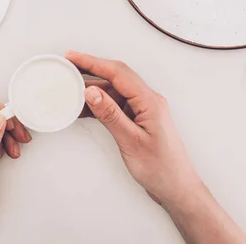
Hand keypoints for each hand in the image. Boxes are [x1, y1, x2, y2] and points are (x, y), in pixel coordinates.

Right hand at [67, 52, 245, 243]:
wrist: (177, 188)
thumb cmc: (162, 168)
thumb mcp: (131, 141)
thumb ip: (111, 115)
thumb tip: (92, 92)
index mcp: (149, 101)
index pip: (118, 73)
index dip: (93, 62)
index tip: (73, 57)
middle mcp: (148, 100)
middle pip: (116, 76)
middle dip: (91, 69)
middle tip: (68, 67)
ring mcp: (144, 109)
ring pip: (115, 90)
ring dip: (94, 88)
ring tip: (71, 88)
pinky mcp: (139, 119)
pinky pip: (117, 104)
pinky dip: (100, 104)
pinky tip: (85, 108)